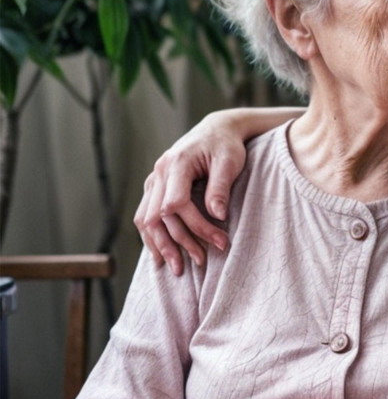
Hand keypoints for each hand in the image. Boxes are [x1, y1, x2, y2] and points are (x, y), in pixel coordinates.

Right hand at [134, 113, 245, 273]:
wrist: (216, 129)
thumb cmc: (226, 145)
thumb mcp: (230, 161)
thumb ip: (221, 187)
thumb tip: (217, 215)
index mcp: (176, 163)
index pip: (176, 204)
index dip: (196, 226)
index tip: (220, 241)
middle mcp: (159, 172)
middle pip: (158, 216)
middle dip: (178, 243)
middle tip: (200, 263)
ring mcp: (153, 179)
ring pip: (146, 219)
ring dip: (160, 246)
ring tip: (178, 268)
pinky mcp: (154, 186)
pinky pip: (145, 215)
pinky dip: (152, 237)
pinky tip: (161, 255)